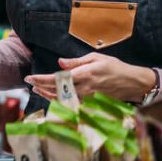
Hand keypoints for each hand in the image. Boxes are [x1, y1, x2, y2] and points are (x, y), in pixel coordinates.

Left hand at [24, 52, 155, 101]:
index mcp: (85, 75)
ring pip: (62, 98)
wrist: (132, 82)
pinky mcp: (91, 103)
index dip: (42, 79)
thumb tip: (60, 63)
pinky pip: (71, 103)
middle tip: (29, 83)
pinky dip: (59, 100)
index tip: (30, 78)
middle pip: (57, 90)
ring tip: (37, 90)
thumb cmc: (114, 67)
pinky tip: (51, 96)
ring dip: (48, 94)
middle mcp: (85, 88)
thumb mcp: (96, 58)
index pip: (58, 79)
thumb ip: (76, 62)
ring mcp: (88, 98)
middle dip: (41, 86)